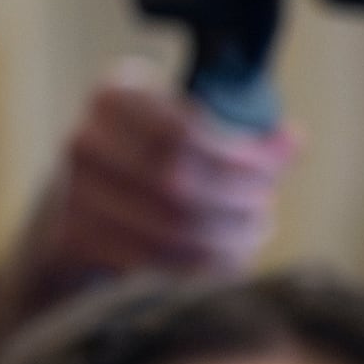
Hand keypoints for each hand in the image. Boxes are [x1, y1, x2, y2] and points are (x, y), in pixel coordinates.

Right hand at [0, 61, 297, 341]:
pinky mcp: (71, 237)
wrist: (74, 207)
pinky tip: (224, 262)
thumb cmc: (149, 162)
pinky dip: (198, 267)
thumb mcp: (187, 133)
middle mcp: (84, 139)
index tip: (270, 175)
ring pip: (167, 227)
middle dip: (236, 204)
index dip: (237, 159)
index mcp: (115, 95)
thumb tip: (293, 140)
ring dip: (224, 240)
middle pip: (177, 182)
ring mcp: (70, 190)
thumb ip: (243, 135)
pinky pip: (149, 260)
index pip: (184, 131)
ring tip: (251, 237)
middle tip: (265, 212)